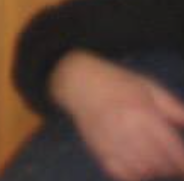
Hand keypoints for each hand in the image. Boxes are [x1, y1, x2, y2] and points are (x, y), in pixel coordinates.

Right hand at [50, 50, 183, 178]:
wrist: (79, 81)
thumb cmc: (117, 82)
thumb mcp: (148, 87)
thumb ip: (174, 108)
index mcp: (144, 114)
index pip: (174, 151)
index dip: (183, 163)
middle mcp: (129, 132)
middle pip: (161, 164)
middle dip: (171, 166)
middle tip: (171, 160)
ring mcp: (114, 144)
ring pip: (144, 172)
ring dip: (155, 170)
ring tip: (155, 160)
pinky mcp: (100, 152)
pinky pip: (123, 174)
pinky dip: (135, 174)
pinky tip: (139, 166)